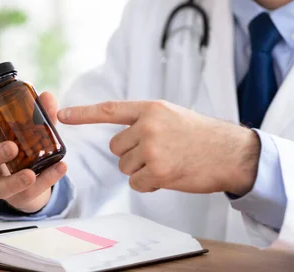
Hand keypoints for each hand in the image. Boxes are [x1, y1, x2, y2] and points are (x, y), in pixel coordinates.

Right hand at [0, 92, 66, 213]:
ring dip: (15, 179)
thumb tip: (47, 96)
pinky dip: (46, 180)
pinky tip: (60, 168)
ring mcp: (2, 182)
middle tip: (11, 147)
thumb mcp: (34, 129)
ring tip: (30, 173)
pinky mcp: (18, 196)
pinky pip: (28, 193)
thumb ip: (40, 114)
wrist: (34, 181)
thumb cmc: (26, 147)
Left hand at [58, 100, 259, 195]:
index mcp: (151, 108)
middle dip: (131, 154)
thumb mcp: (171, 115)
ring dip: (141, 170)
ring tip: (168, 161)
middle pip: (116, 147)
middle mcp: (148, 125)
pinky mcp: (158, 171)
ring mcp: (152, 148)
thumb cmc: (201, 135)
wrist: (230, 152)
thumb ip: (145, 121)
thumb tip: (119, 140)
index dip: (84, 113)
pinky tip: (170, 174)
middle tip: (159, 152)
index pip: (110, 110)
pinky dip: (150, 184)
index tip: (63, 114)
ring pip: (125, 166)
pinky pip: (137, 183)